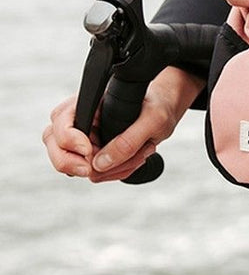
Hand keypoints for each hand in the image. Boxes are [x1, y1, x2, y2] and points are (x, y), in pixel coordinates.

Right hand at [42, 67, 204, 183]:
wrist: (166, 110)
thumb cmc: (159, 106)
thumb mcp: (154, 119)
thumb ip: (130, 140)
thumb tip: (99, 164)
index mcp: (89, 102)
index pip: (60, 123)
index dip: (70, 141)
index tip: (90, 151)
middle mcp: (80, 120)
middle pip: (56, 147)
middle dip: (75, 163)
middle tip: (94, 169)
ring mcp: (84, 139)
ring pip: (75, 166)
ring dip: (108, 169)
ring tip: (139, 154)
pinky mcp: (94, 154)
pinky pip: (94, 173)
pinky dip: (113, 173)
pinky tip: (134, 160)